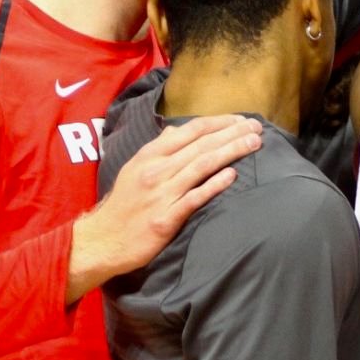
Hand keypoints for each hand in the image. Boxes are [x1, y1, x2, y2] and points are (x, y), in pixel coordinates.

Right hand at [65, 115, 263, 302]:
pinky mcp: (165, 218)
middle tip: (257, 127)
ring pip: (202, 165)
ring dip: (231, 151)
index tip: (241, 119)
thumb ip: (159, 148)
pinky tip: (232, 175)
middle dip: (233, 133)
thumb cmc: (123, 204)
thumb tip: (178, 129)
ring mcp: (161, 194)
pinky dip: (214, 185)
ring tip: (254, 143)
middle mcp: (156, 170)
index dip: (219, 122)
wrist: (102, 240)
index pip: (191, 130)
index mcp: (150, 155)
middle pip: (202, 145)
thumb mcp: (134, 168)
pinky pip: (194, 198)